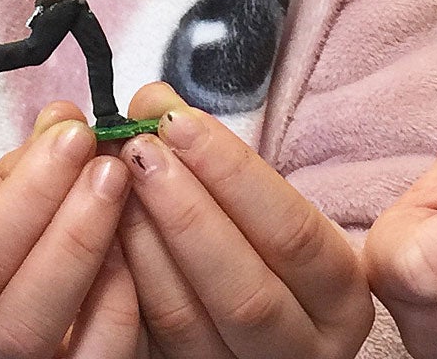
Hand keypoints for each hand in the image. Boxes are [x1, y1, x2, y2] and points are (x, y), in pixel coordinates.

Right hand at [0, 103, 137, 357]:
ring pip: (27, 333)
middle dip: (51, 208)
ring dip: (81, 248)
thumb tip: (63, 119)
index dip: (11, 196)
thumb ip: (16, 169)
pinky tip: (129, 248)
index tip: (63, 135)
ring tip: (119, 184)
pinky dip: (114, 303)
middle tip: (99, 151)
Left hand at [113, 82, 371, 358]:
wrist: (253, 313)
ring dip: (141, 243)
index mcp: (340, 297)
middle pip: (244, 290)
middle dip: (183, 212)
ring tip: (107, 179)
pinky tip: (96, 228)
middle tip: (134, 148)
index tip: (175, 121)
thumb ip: (218, 156)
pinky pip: (147, 340)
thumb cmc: (258, 239)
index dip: (233, 173)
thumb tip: (152, 102)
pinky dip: (118, 283)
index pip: (294, 233)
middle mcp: (304, 348)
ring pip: (187, 320)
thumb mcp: (262, 202)